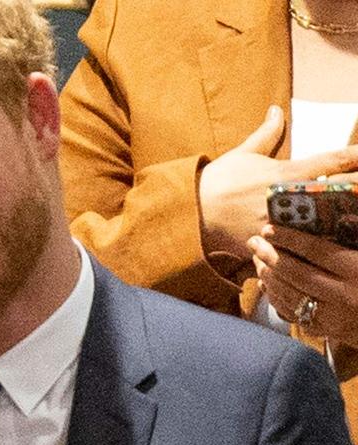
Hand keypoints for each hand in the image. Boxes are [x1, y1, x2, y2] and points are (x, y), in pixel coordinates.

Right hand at [199, 105, 357, 267]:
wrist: (191, 212)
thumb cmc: (218, 181)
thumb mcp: (242, 154)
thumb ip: (266, 133)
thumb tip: (277, 108)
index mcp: (286, 172)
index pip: (333, 160)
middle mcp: (289, 197)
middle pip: (340, 192)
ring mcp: (284, 222)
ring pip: (328, 222)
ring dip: (347, 218)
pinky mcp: (274, 243)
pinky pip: (304, 246)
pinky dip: (321, 245)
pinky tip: (336, 246)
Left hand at [249, 224, 357, 345]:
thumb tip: (345, 212)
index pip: (317, 250)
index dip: (290, 238)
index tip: (269, 229)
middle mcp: (344, 294)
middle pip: (296, 273)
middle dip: (269, 255)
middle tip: (253, 241)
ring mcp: (334, 317)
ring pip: (290, 295)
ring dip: (269, 277)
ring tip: (257, 260)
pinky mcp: (330, 332)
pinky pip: (295, 315)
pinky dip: (278, 300)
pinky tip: (269, 287)